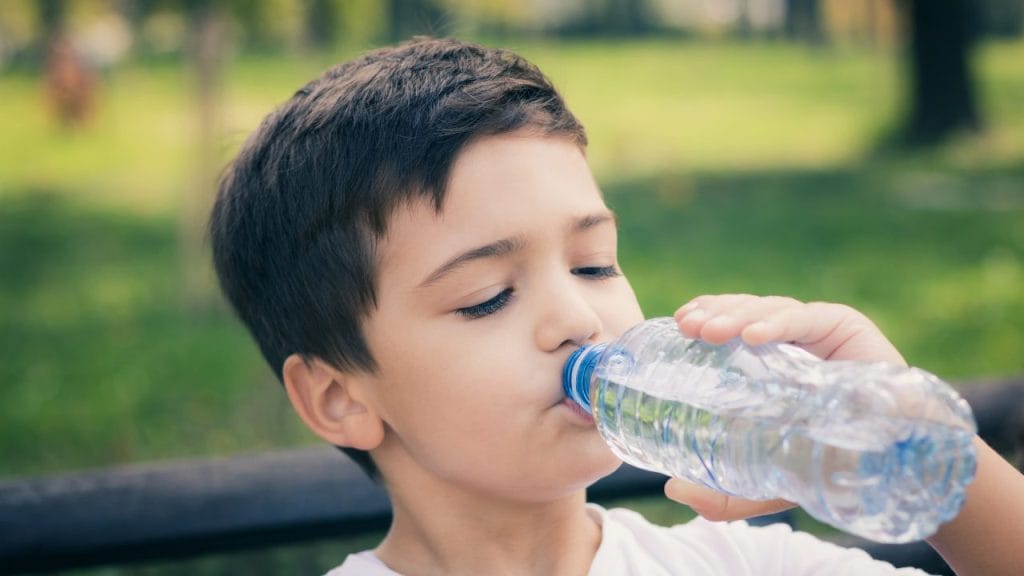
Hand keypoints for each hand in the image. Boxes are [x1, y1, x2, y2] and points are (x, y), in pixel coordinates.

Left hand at [663, 294, 905, 520]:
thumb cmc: (827, 465)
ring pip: (770, 310)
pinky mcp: (847, 328)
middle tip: (687, 326)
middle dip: (714, 314)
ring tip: (709, 332)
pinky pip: (807, 320)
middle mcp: (791, 340)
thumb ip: (722, 494)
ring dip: (736, 316)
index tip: (678, 324)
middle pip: (745, 311)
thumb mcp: (766, 482)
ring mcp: (819, 331)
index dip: (706, 317)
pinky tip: (753, 336)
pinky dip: (778, 325)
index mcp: (769, 360)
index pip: (731, 326)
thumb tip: (673, 491)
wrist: (897, 468)